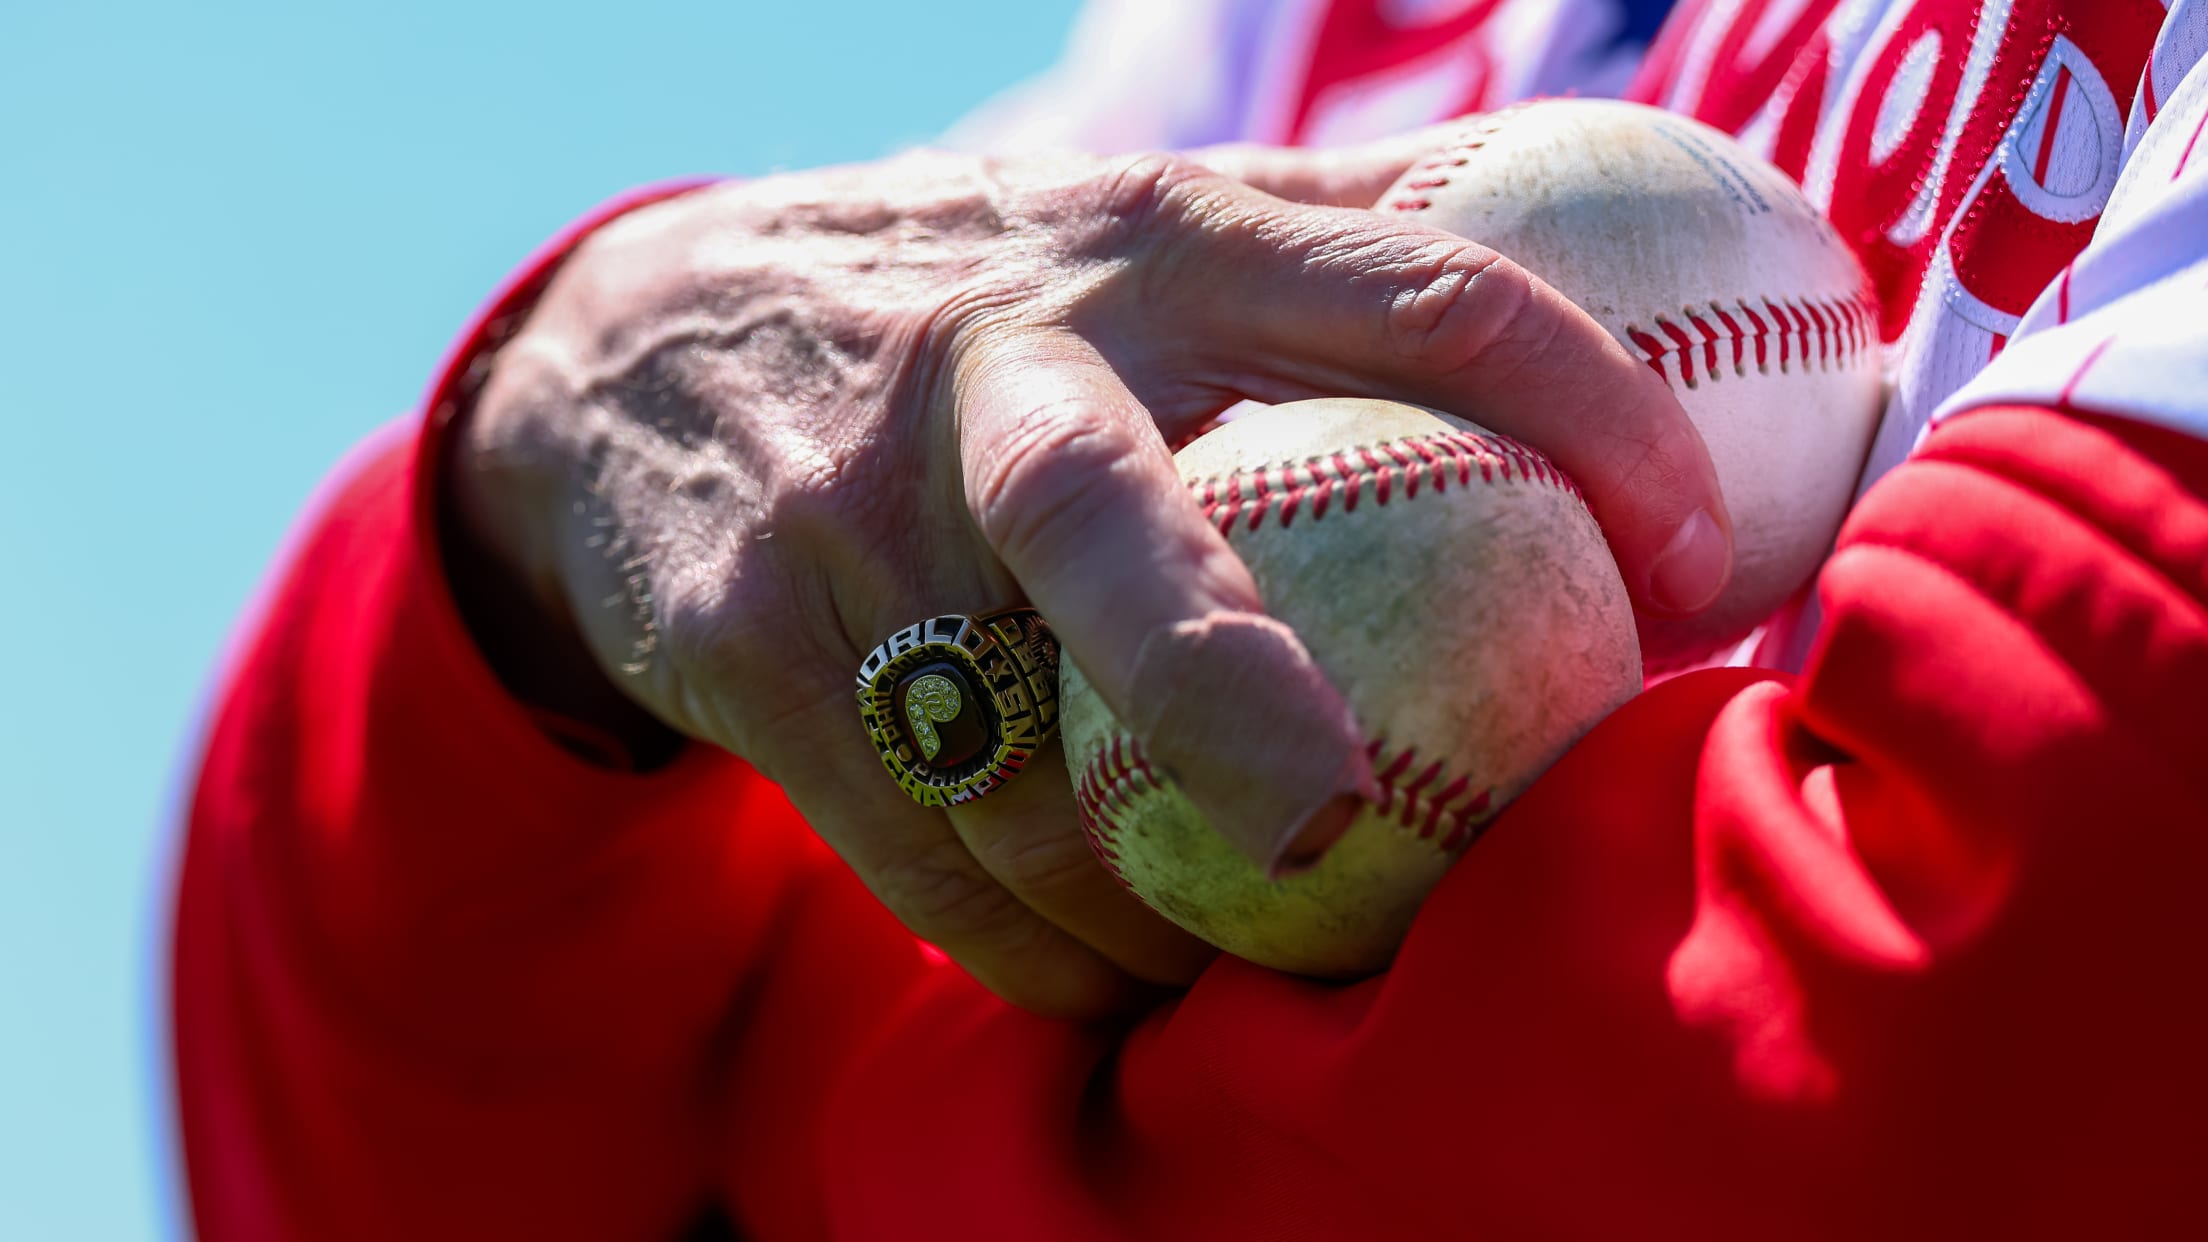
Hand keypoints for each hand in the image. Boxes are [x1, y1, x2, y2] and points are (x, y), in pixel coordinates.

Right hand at [445, 141, 1733, 1016]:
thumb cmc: (961, 299)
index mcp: (1142, 243)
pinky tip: (1119, 974)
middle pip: (1111, 525)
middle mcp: (989, 372)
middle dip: (1232, 689)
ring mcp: (848, 524)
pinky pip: (933, 867)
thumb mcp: (1129, 220)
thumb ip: (1336, 235)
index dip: (1580, 414)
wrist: (631, 364)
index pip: (1399, 297)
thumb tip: (1612, 250)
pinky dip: (1049, 954)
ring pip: (1019, 778)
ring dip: (1156, 907)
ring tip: (1255, 950)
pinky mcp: (753, 657)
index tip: (1700, 554)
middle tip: (1344, 829)